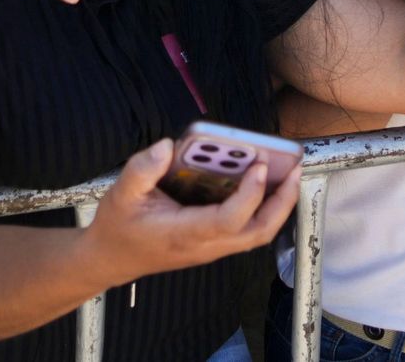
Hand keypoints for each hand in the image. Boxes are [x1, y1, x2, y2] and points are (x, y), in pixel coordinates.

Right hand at [82, 139, 299, 286]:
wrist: (110, 259)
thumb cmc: (118, 226)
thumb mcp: (121, 193)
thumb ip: (143, 168)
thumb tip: (169, 145)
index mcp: (184, 233)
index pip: (230, 220)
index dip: (250, 194)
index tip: (259, 164)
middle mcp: (205, 245)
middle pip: (258, 232)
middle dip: (282, 201)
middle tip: (294, 167)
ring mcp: (213, 248)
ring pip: (258, 234)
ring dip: (279, 205)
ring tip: (289, 171)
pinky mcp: (215, 243)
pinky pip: (249, 230)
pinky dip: (265, 208)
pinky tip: (266, 181)